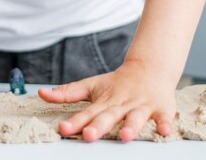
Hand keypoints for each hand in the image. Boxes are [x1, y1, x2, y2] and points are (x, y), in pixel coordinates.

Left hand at [37, 60, 175, 141]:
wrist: (150, 68)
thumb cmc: (117, 83)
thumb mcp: (91, 86)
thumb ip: (67, 93)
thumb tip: (41, 93)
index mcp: (104, 101)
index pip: (87, 113)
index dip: (75, 122)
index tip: (63, 129)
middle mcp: (121, 105)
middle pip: (109, 116)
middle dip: (99, 126)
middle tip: (89, 135)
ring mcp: (141, 107)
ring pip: (135, 118)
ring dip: (131, 127)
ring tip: (124, 136)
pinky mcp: (161, 110)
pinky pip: (164, 119)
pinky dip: (164, 125)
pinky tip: (164, 131)